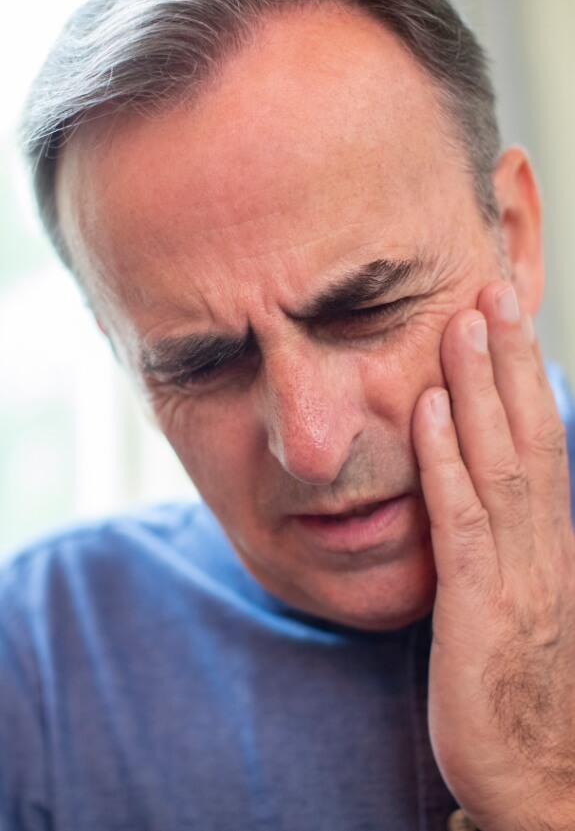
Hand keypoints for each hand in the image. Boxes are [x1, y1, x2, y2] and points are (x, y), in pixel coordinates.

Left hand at [412, 281, 574, 830]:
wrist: (540, 778)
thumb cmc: (521, 685)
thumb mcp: (521, 600)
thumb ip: (506, 540)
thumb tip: (478, 483)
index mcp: (552, 541)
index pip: (541, 442)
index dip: (524, 378)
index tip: (506, 319)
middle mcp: (544, 544)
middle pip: (529, 435)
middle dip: (509, 360)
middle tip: (493, 290)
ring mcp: (516, 572)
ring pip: (500, 461)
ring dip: (478, 390)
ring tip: (462, 325)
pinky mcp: (477, 604)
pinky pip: (461, 519)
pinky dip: (443, 459)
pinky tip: (425, 413)